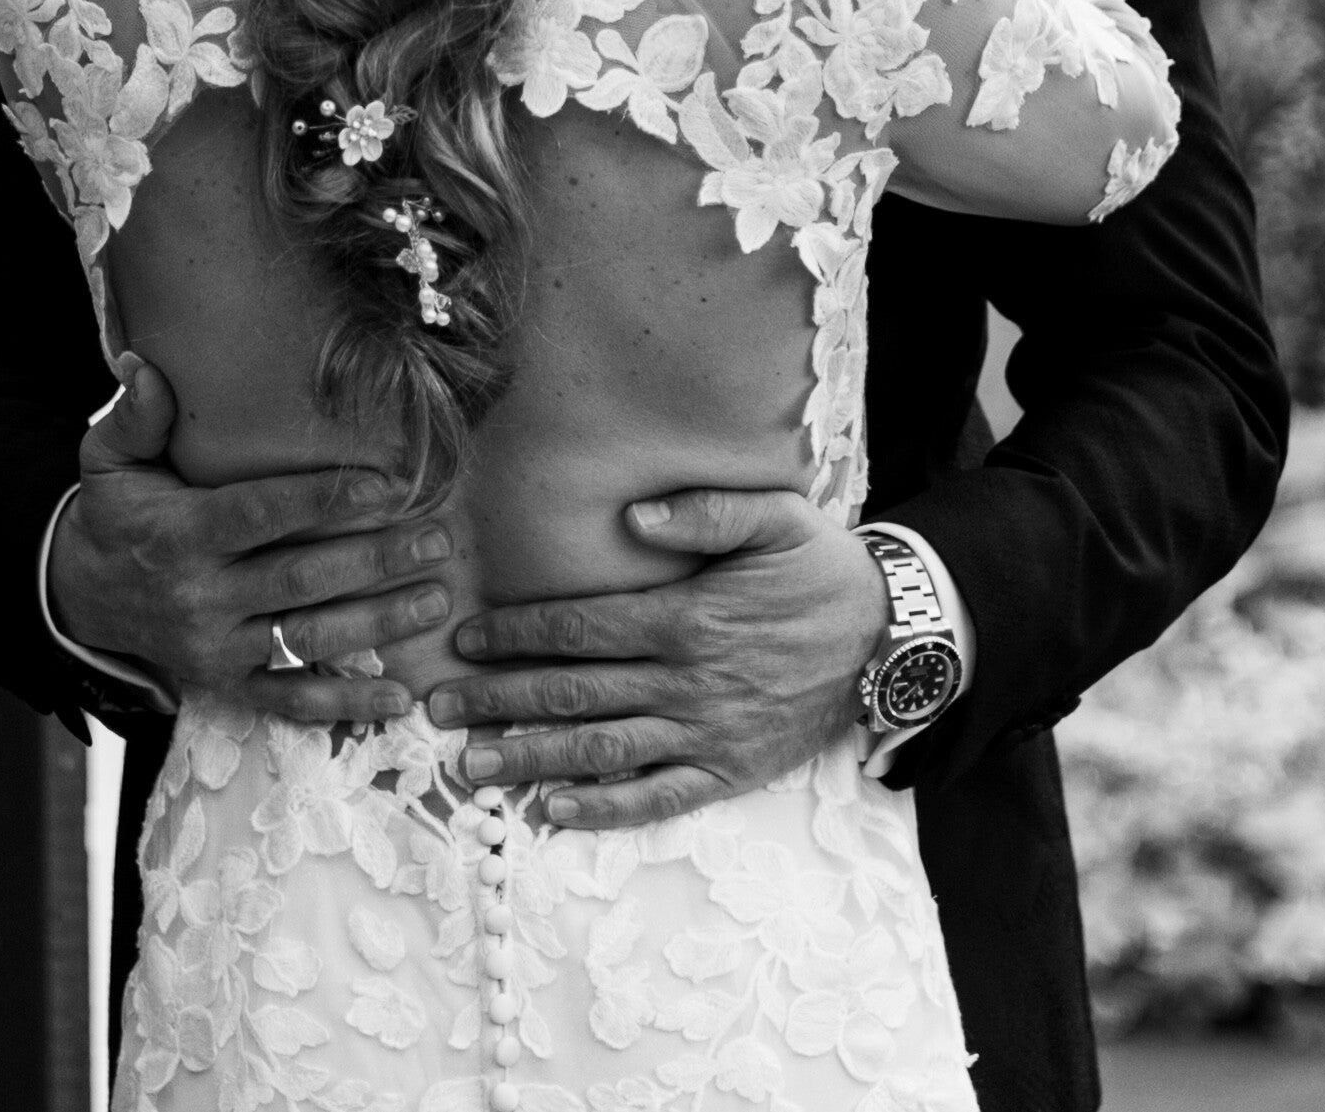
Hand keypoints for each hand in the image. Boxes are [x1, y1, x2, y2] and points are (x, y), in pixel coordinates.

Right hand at [47, 362, 449, 721]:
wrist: (80, 597)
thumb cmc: (115, 514)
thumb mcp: (107, 459)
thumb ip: (134, 415)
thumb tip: (144, 365)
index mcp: (182, 534)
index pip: (262, 515)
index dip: (326, 499)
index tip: (389, 483)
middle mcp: (202, 596)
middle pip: (301, 580)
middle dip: (376, 561)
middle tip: (437, 541)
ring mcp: (217, 648)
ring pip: (307, 640)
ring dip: (378, 624)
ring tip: (437, 600)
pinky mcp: (227, 685)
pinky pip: (291, 701)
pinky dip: (346, 705)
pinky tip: (400, 699)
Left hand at [424, 487, 889, 826]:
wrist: (889, 638)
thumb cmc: (821, 569)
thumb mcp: (775, 517)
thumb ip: (704, 511)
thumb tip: (632, 515)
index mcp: (687, 617)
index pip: (580, 627)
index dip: (516, 633)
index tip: (464, 639)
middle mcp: (687, 681)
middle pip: (573, 693)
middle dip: (497, 701)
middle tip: (436, 710)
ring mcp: (706, 732)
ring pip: (600, 750)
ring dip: (529, 760)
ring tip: (469, 767)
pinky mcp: (728, 770)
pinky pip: (656, 798)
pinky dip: (603, 810)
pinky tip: (553, 813)